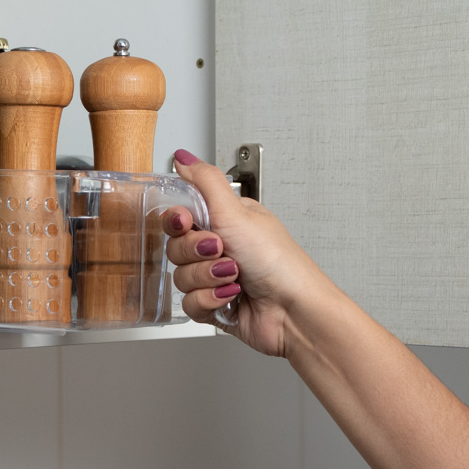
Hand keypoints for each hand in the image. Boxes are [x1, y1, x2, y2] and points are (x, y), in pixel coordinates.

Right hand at [163, 149, 333, 357]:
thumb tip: (183, 158)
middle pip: (176, 248)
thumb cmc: (277, 261)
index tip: (187, 222)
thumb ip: (205, 181)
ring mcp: (215, 278)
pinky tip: (230, 296)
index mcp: (224, 221)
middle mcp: (219, 248)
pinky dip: (209, 300)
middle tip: (220, 250)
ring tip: (233, 276)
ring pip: (180, 277)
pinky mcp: (214, 305)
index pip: (179, 216)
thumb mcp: (237, 212)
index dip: (178, 221)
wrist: (293, 311)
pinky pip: (189, 303)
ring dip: (207, 278)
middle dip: (197, 253)